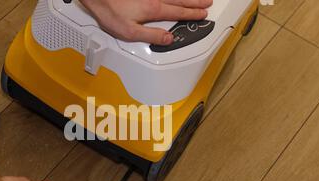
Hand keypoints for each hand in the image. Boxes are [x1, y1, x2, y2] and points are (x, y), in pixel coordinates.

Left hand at [80, 0, 212, 44]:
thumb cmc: (111, 12)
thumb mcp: (130, 32)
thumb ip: (151, 36)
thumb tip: (168, 39)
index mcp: (154, 10)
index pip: (178, 12)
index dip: (192, 14)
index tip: (202, 15)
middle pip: (180, 0)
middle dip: (195, 2)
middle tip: (207, 3)